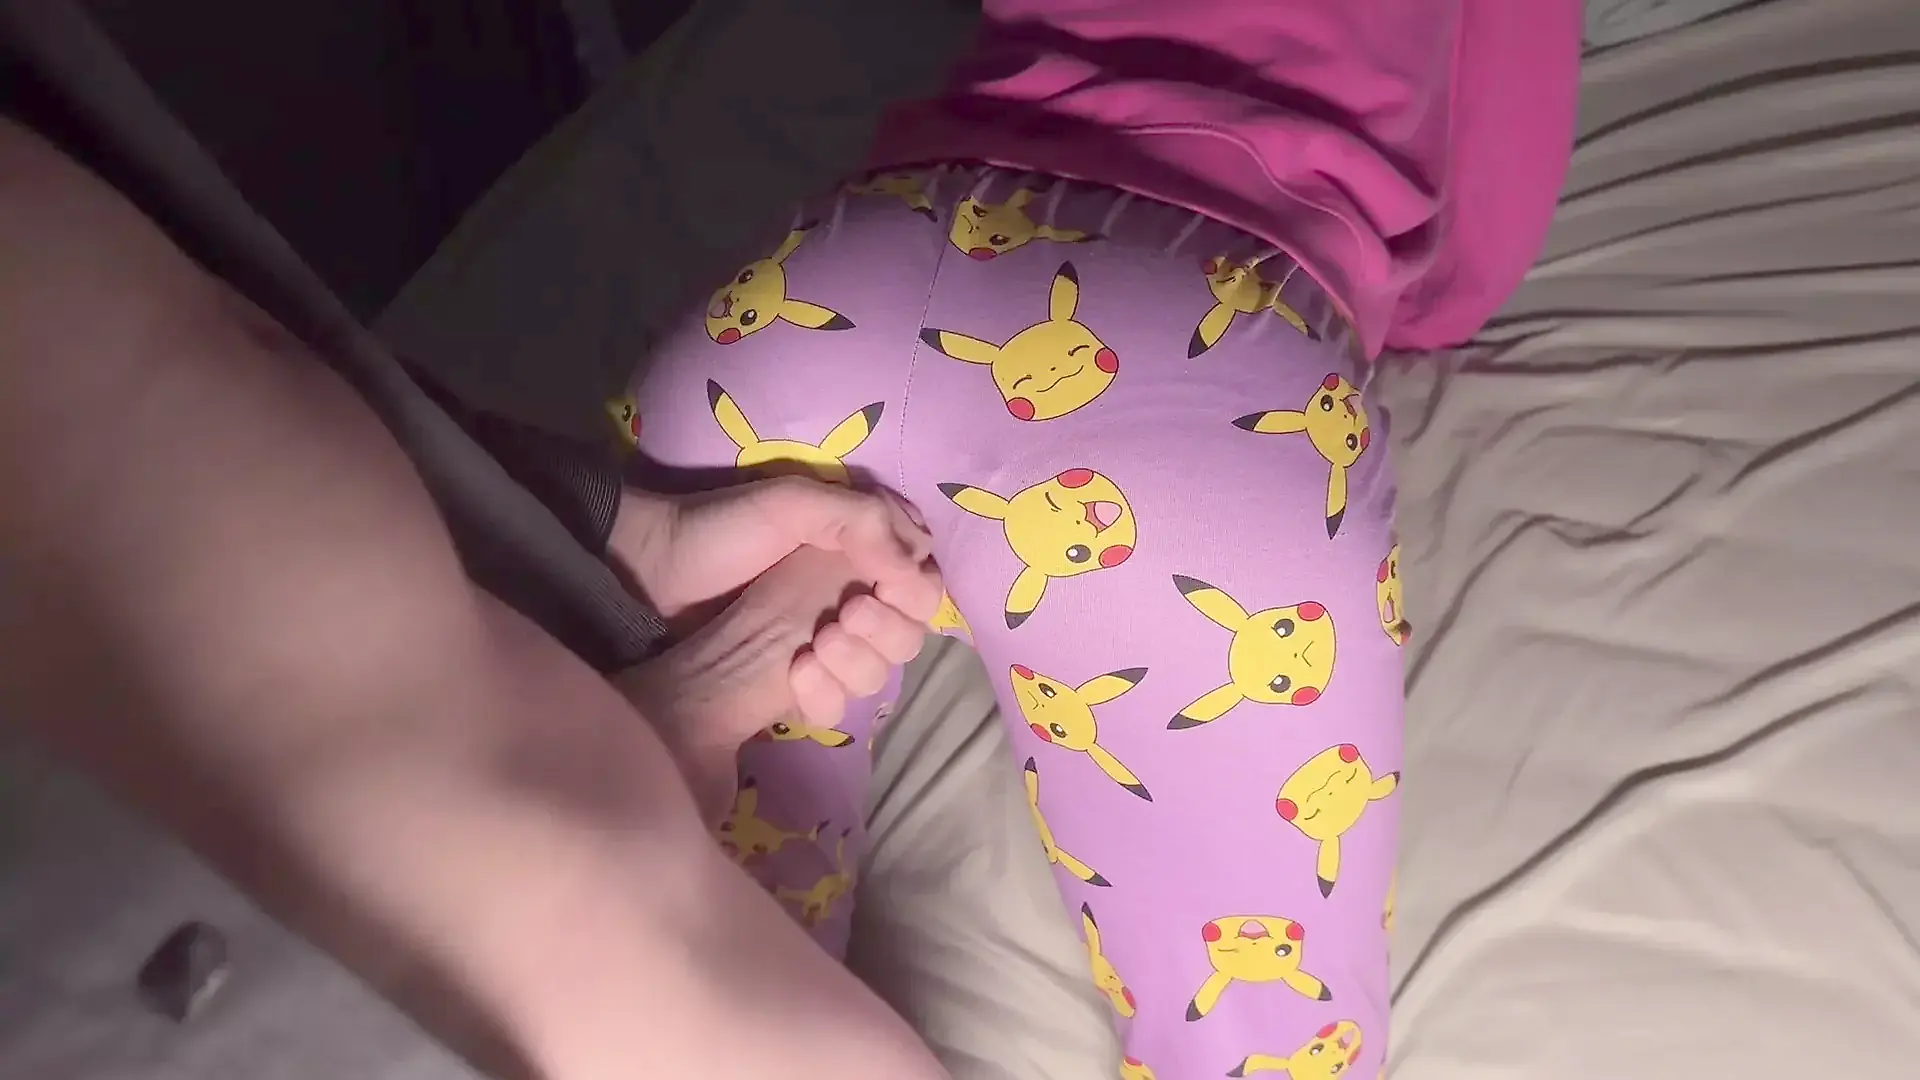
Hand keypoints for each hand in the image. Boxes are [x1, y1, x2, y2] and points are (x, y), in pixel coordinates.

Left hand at [606, 478, 941, 818]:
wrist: (653, 573)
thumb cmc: (722, 528)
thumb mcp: (794, 502)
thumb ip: (862, 521)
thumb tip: (914, 566)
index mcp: (862, 548)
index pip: (923, 578)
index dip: (915, 590)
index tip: (884, 588)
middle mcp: (854, 596)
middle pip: (910, 631)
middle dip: (887, 628)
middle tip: (844, 615)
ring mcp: (827, 641)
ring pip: (880, 671)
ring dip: (859, 662)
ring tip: (816, 644)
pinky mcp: (797, 679)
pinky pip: (837, 702)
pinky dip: (827, 694)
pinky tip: (798, 674)